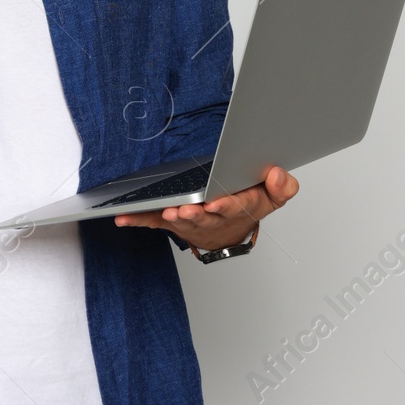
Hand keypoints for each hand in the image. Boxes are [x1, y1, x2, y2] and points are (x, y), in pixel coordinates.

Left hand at [113, 167, 298, 251]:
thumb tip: (278, 174)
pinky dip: (138, 219)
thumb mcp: (272, 196)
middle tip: (187, 210)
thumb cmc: (247, 206)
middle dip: (196, 214)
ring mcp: (192, 221)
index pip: (235, 208)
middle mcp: (213, 218)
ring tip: (166, 212)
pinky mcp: (174, 221)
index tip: (217, 203)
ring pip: (181, 221)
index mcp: (238, 209)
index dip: (226, 206)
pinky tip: (122, 217)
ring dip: (172, 217)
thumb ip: (281, 186)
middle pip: (205, 217)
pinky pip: (154, 221)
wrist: (231, 230)